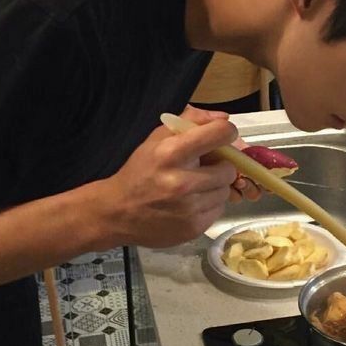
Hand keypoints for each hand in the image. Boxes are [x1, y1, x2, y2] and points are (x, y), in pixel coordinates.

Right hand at [103, 115, 239, 247]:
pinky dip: (209, 204)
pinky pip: (218, 209)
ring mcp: (189, 208)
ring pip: (225, 191)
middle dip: (220, 165)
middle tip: (203, 167)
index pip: (219, 134)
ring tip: (195, 186)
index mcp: (171, 153)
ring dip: (215, 186)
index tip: (222, 136)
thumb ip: (190, 121)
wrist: (117, 212)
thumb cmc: (140, 171)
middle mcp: (182, 182)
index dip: (226, 132)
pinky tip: (191, 202)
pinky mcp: (193, 228)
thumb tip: (223, 118)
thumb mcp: (156, 139)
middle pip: (228, 168)